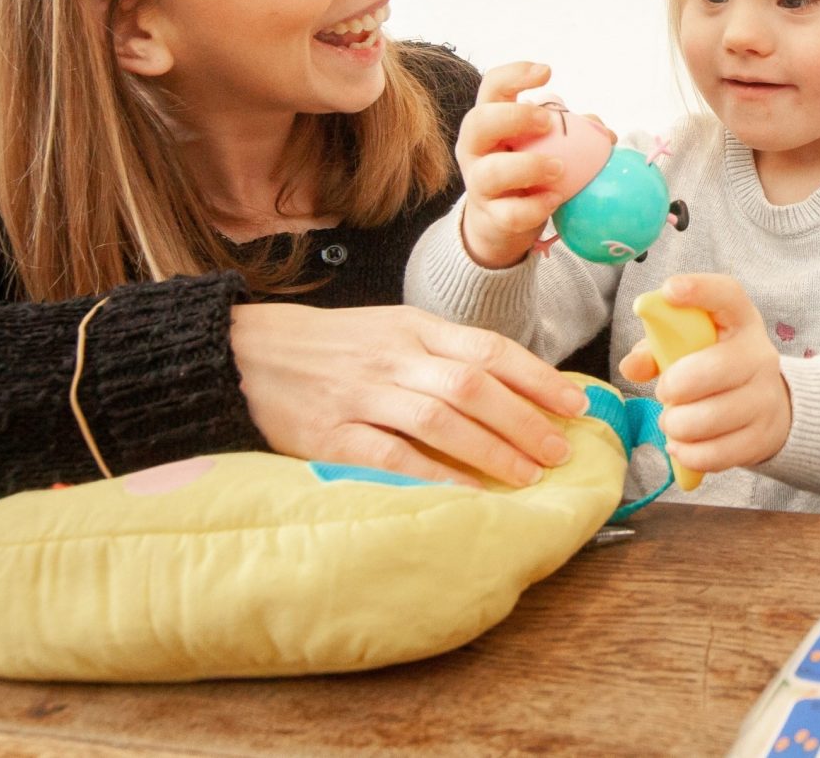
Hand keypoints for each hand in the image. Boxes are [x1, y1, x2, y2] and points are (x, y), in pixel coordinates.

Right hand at [231, 301, 588, 487]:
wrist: (244, 352)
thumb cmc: (331, 346)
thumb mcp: (391, 331)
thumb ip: (443, 354)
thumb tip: (511, 389)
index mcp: (414, 327)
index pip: (489, 348)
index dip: (537, 379)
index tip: (575, 405)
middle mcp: (394, 357)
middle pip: (473, 386)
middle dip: (525, 421)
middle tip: (561, 451)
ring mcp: (362, 395)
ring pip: (440, 419)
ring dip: (492, 450)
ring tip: (529, 475)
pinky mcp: (331, 434)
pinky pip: (392, 455)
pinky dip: (434, 474)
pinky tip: (468, 493)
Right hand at [455, 61, 567, 268]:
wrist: (501, 223)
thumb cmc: (524, 172)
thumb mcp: (541, 145)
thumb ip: (569, 133)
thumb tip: (605, 134)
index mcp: (489, 122)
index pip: (492, 87)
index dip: (515, 74)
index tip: (547, 72)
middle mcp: (476, 149)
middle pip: (479, 122)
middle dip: (515, 117)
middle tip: (547, 122)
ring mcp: (478, 184)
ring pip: (492, 172)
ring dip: (529, 167)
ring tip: (559, 168)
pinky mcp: (491, 217)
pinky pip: (510, 213)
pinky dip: (535, 206)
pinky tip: (555, 199)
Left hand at [618, 273, 791, 472]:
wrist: (770, 406)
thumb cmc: (716, 366)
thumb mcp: (691, 347)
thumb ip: (657, 348)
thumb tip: (632, 366)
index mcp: (740, 321)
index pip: (728, 295)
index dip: (700, 289)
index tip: (670, 290)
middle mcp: (759, 356)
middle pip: (713, 369)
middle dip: (675, 386)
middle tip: (665, 392)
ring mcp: (765, 399)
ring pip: (710, 418)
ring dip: (677, 425)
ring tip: (672, 422)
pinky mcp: (762, 438)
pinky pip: (715, 453)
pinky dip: (688, 454)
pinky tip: (682, 445)